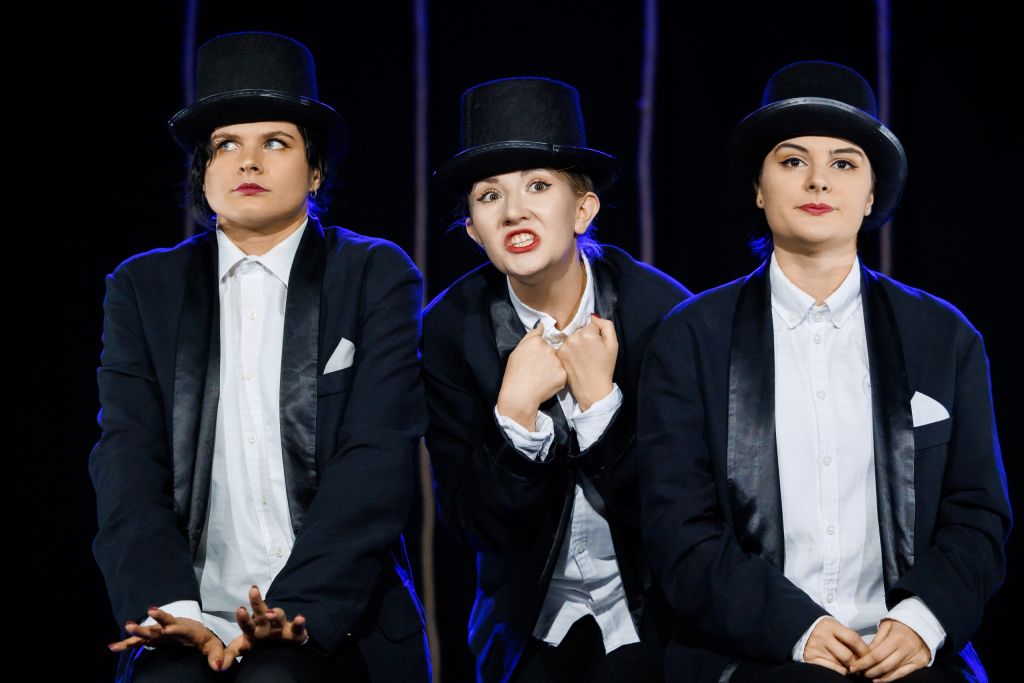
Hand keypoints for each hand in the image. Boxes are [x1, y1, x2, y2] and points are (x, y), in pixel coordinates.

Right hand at [108, 607, 225, 670]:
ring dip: (139, 629)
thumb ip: (217, 657)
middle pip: (166, 622)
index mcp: (191, 630)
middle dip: (158, 618)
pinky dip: (127, 643)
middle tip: (150, 610)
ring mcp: (163, 630)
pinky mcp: (155, 637)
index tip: (168, 629)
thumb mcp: (215, 649)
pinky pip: (140, 640)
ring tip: (127, 626)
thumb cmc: (207, 642)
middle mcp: (175, 626)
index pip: (184, 629)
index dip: (177, 629)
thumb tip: (219, 667)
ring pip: (150, 629)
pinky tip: (113, 647)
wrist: (197, 634)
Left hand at [224, 585, 308, 660]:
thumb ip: (229, 654)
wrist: (283, 643)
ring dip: (277, 613)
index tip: (240, 609)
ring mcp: (280, 626)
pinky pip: (297, 627)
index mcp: (253, 628)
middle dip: (257, 602)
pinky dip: (299, 623)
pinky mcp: (294, 632)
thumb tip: (217, 668)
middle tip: (253, 590)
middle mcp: (267, 624)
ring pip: (279, 616)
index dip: (243, 617)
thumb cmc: (261, 642)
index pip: (246, 622)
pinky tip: (300, 618)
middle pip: (261, 612)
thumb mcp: (243, 647)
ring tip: (272, 613)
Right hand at [496, 324, 567, 429]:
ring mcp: (558, 362)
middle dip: (547, 359)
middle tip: (537, 371)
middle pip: (553, 351)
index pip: (543, 342)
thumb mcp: (517, 350)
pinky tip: (546, 383)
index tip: (533, 361)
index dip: (538, 352)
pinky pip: (562, 374)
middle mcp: (549, 349)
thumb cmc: (515, 373)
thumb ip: (531, 335)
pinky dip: (556, 378)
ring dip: (553, 368)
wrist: (519, 395)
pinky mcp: (563, 375)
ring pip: (559, 362)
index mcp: (537, 341)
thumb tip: (542, 324)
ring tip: (541, 378)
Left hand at [556, 314, 616, 410]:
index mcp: (587, 333)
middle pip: (581, 331)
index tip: (598, 347)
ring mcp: (564, 346)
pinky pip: (565, 346)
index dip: (597, 335)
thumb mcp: (613, 344)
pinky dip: (570, 351)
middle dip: (586, 338)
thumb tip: (593, 317)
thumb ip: (606, 325)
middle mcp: (573, 337)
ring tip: (583, 358)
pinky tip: (575, 361)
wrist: (592, 388)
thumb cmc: (605, 366)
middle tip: (591, 353)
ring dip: (577, 344)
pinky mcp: (558, 354)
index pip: (592, 325)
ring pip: (573, 338)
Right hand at [802, 617, 869, 675]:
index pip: (853, 639)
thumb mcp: (837, 628)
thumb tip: (868, 654)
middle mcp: (821, 636)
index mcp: (830, 626)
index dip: (865, 650)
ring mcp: (815, 648)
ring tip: (850, 666)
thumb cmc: (826, 632)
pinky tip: (840, 667)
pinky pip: (833, 671)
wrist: (804, 631)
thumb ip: (850, 638)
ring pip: (842, 666)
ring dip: (849, 668)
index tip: (870, 657)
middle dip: (858, 663)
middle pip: (848, 656)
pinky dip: (840, 671)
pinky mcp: (811, 659)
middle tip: (862, 666)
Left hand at [849, 619, 929, 680]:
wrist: (921, 626)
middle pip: (884, 665)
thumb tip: (864, 655)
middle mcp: (906, 649)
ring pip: (892, 671)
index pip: (876, 655)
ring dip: (878, 676)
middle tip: (858, 673)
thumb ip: (876, 641)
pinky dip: (889, 678)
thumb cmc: (900, 625)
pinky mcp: (919, 663)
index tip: (853, 667)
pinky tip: (879, 679)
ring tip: (867, 676)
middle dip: (869, 671)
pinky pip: (902, 674)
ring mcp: (914, 657)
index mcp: (896, 638)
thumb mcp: (885, 626)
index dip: (864, 663)